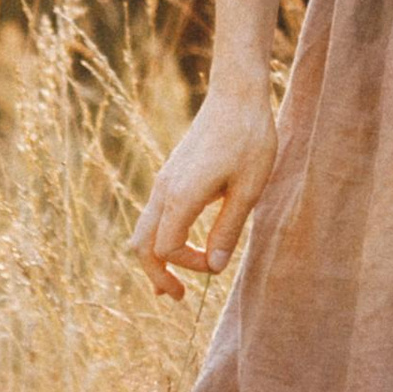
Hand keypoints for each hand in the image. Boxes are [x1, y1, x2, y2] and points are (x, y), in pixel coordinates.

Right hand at [127, 84, 276, 299]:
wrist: (236, 94)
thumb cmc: (249, 138)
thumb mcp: (248, 189)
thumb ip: (229, 229)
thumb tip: (214, 267)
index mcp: (181, 195)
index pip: (166, 249)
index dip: (187, 265)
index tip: (216, 263)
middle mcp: (165, 190)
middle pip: (142, 245)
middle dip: (157, 274)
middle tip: (178, 297)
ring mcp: (164, 181)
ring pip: (144, 230)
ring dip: (156, 258)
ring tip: (172, 283)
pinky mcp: (171, 174)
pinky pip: (154, 215)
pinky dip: (160, 238)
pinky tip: (178, 247)